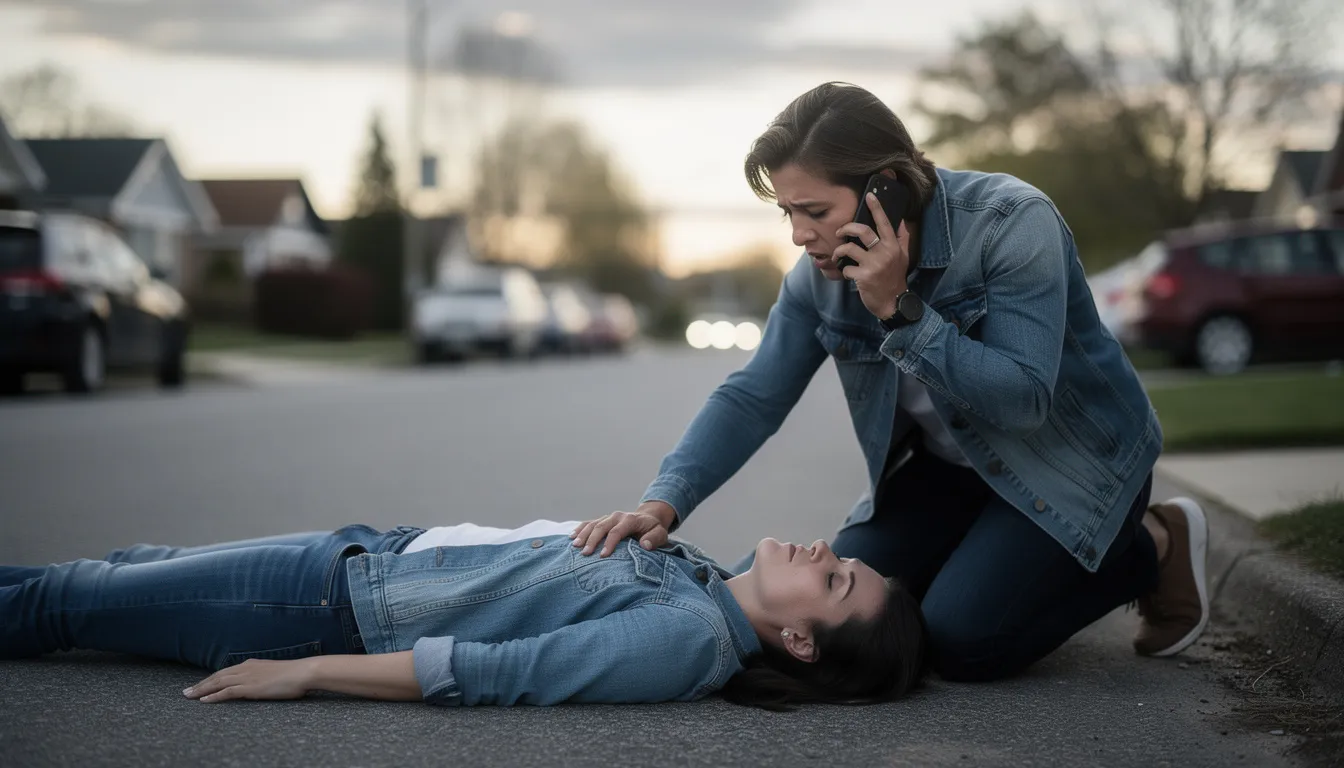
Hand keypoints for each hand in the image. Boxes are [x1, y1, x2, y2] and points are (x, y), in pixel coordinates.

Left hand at [183, 658, 315, 702]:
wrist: (302, 672)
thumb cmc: (294, 675)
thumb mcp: (275, 673)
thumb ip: (263, 676)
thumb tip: (261, 682)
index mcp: (251, 664)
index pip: (225, 672)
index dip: (210, 679)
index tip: (199, 685)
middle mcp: (246, 668)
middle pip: (217, 676)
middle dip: (200, 684)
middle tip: (186, 692)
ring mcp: (247, 677)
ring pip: (218, 683)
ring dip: (201, 690)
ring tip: (189, 696)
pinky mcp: (250, 687)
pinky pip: (227, 691)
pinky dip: (214, 696)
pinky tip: (204, 700)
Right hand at [570, 502, 675, 556]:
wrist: (648, 519)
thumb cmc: (653, 530)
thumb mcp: (660, 534)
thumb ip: (654, 539)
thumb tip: (645, 545)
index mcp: (630, 519)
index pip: (617, 531)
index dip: (609, 543)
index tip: (603, 556)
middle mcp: (617, 516)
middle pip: (602, 527)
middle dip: (592, 540)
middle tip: (585, 554)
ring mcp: (609, 517)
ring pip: (593, 524)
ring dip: (583, 535)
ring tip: (575, 546)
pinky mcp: (603, 520)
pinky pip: (589, 523)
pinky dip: (580, 529)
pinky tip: (571, 537)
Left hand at [834, 191, 911, 319]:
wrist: (892, 302)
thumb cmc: (895, 277)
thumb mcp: (903, 257)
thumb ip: (901, 238)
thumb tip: (901, 220)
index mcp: (893, 246)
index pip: (884, 223)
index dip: (876, 208)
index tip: (869, 196)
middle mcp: (884, 253)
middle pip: (863, 231)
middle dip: (847, 227)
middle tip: (840, 232)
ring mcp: (874, 265)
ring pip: (849, 249)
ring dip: (839, 252)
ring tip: (838, 256)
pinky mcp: (863, 277)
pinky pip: (846, 268)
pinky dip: (844, 271)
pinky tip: (848, 275)